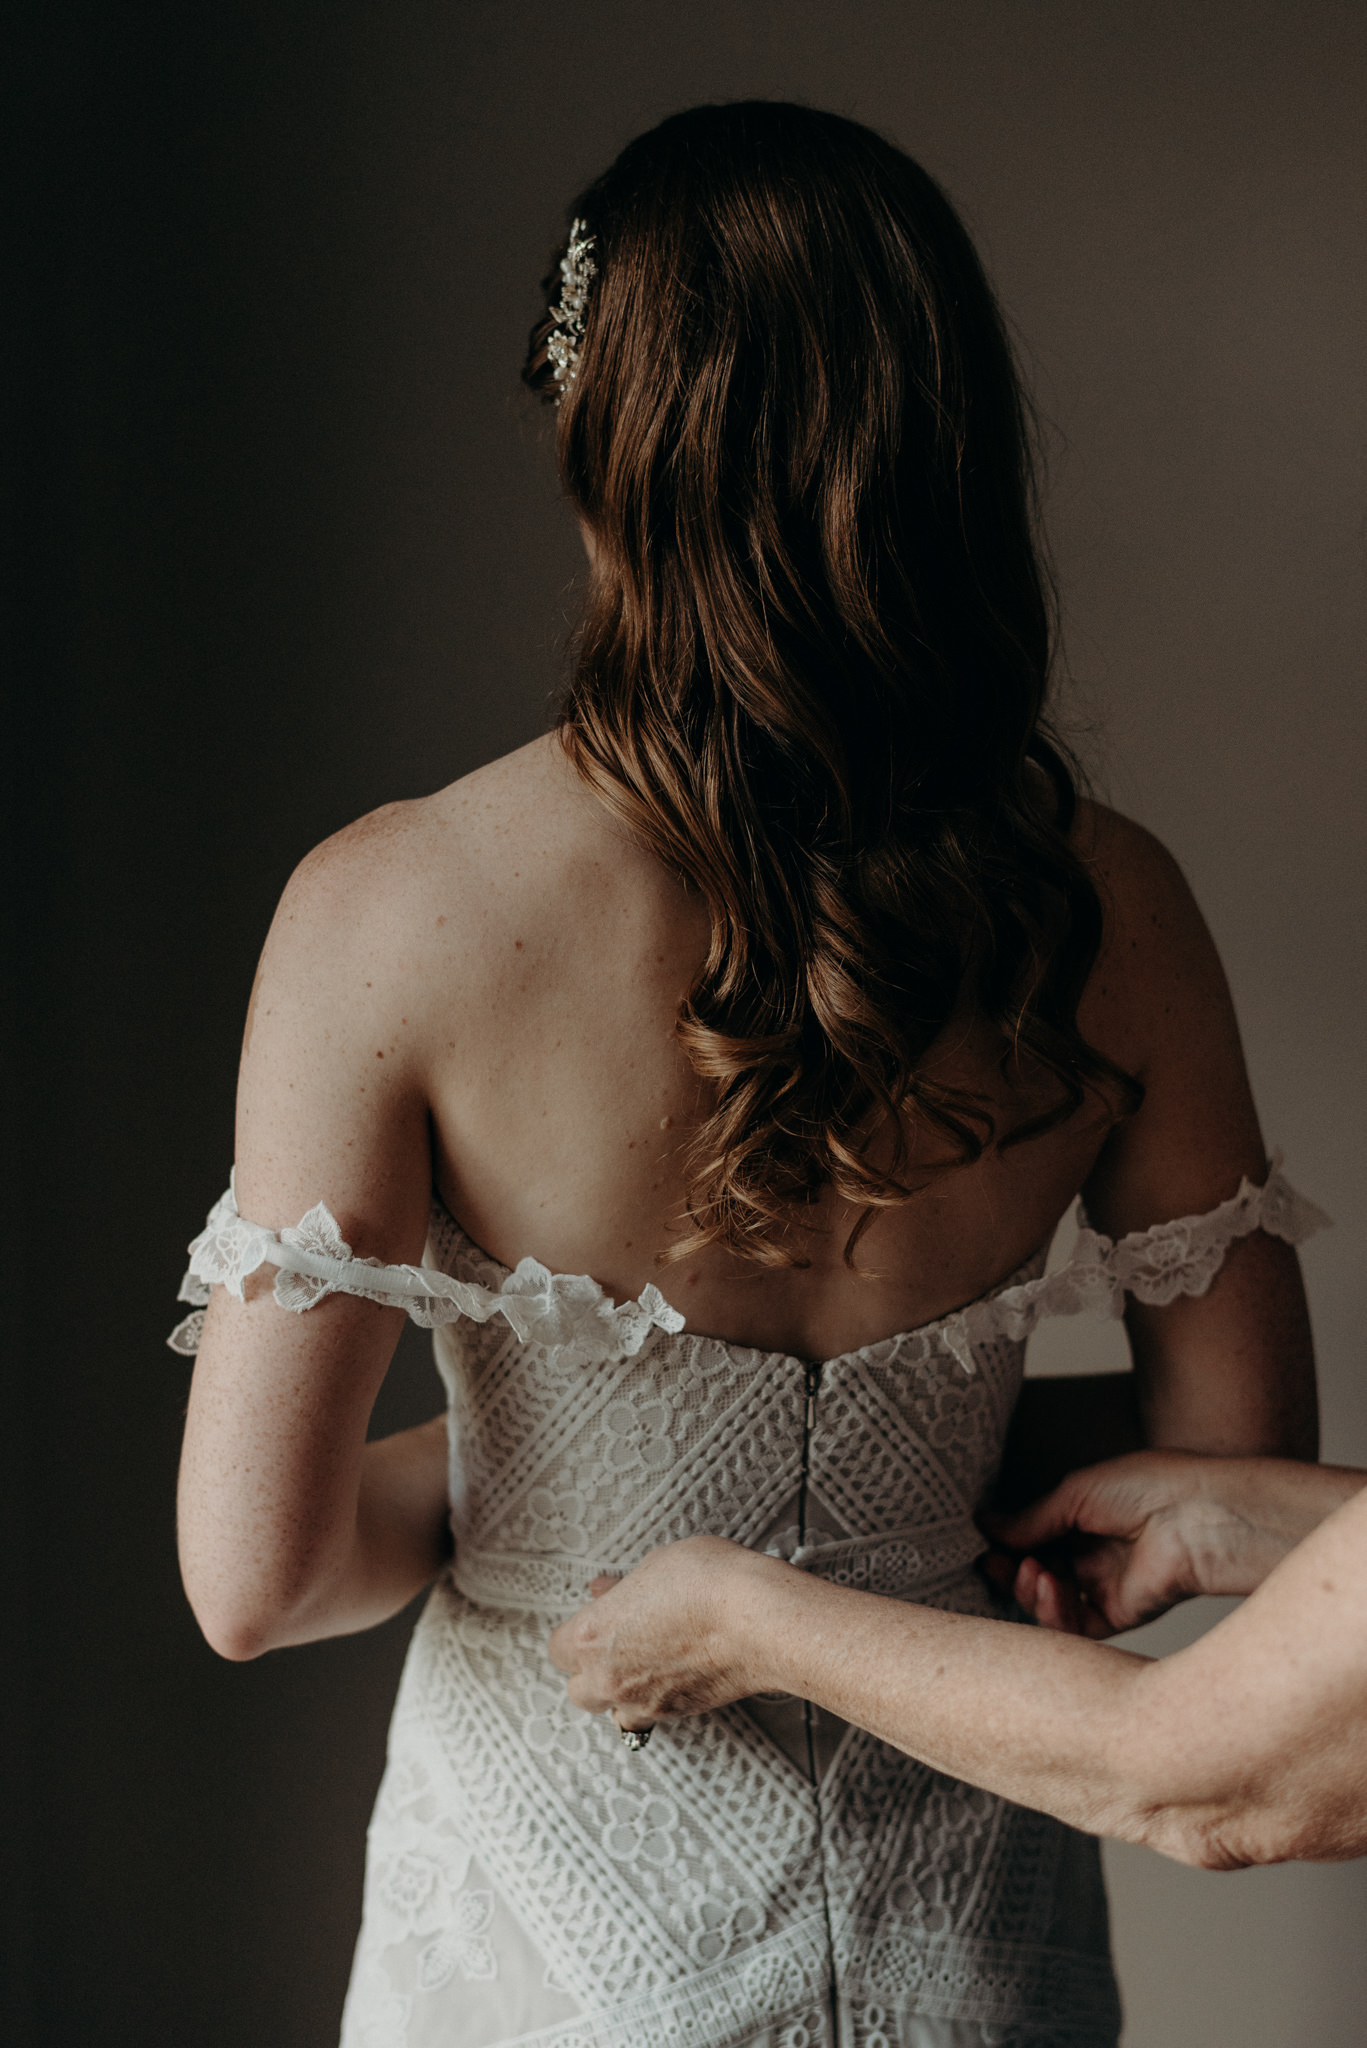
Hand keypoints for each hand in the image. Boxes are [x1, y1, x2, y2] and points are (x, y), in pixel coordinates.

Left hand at [548, 1535, 778, 1721]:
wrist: (757, 1620)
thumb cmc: (709, 1584)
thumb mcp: (654, 1565)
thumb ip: (622, 1589)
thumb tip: (609, 1593)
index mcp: (593, 1636)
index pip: (558, 1648)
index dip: (575, 1630)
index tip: (594, 1615)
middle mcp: (612, 1677)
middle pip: (577, 1689)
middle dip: (590, 1669)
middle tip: (613, 1643)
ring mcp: (645, 1702)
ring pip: (613, 1711)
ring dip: (620, 1692)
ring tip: (642, 1664)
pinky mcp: (679, 1713)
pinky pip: (650, 1715)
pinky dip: (654, 1699)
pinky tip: (672, 1672)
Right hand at [984, 1450, 1230, 1638]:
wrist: (1197, 1516)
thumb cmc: (1150, 1487)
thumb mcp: (1076, 1493)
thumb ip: (1031, 1519)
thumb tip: (986, 1525)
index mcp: (1085, 1518)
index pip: (1034, 1538)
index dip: (1008, 1544)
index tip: (984, 1543)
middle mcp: (1093, 1554)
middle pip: (1036, 1574)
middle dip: (1011, 1571)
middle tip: (995, 1564)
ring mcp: (1106, 1586)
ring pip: (1050, 1604)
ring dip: (1030, 1590)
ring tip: (1030, 1572)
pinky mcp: (1120, 1615)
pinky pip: (1075, 1627)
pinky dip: (1053, 1613)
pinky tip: (1047, 1588)